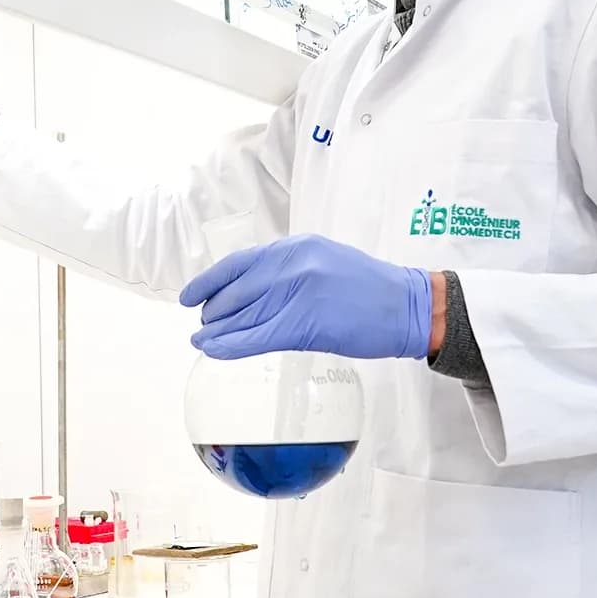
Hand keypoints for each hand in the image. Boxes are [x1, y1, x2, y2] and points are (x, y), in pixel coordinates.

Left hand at [179, 234, 431, 360]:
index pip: (240, 262)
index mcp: (296, 247)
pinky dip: (232, 345)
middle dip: (214, 309)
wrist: (408, 305)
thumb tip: (251, 289)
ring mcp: (300, 292)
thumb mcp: (324, 260)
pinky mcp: (308, 323)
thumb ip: (288, 270)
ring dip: (217, 330)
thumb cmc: (369, 288)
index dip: (210, 280)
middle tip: (201, 324)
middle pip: (238, 290)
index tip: (189, 295)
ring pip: (245, 315)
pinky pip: (259, 336)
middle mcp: (293, 264)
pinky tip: (214, 350)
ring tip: (199, 340)